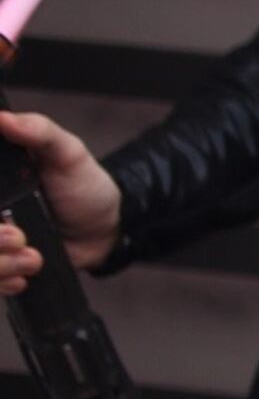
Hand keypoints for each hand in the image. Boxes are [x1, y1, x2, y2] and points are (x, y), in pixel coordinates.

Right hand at [0, 107, 119, 293]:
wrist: (107, 228)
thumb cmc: (84, 185)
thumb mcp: (67, 153)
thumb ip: (38, 132)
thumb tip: (3, 118)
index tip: (4, 219)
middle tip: (20, 238)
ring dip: (1, 264)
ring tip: (32, 256)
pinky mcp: (3, 266)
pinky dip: (5, 281)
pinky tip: (27, 270)